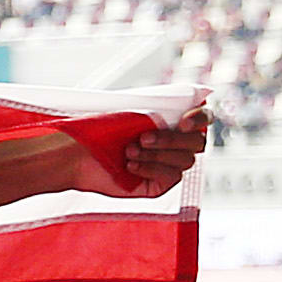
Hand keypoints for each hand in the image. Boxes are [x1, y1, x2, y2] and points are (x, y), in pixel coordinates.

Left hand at [81, 108, 209, 198]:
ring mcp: (168, 164)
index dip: (201, 118)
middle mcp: (174, 142)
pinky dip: (152, 169)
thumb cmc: (101, 129)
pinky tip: (130, 166)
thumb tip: (200, 97)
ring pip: (186, 160)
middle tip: (142, 137)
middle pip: (199, 142)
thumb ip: (168, 104)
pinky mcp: (159, 184)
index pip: (205, 117)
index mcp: (173, 120)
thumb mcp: (134, 109)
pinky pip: (172, 177)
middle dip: (171, 139)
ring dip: (156, 154)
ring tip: (129, 151)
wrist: (76, 154)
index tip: (183, 121)